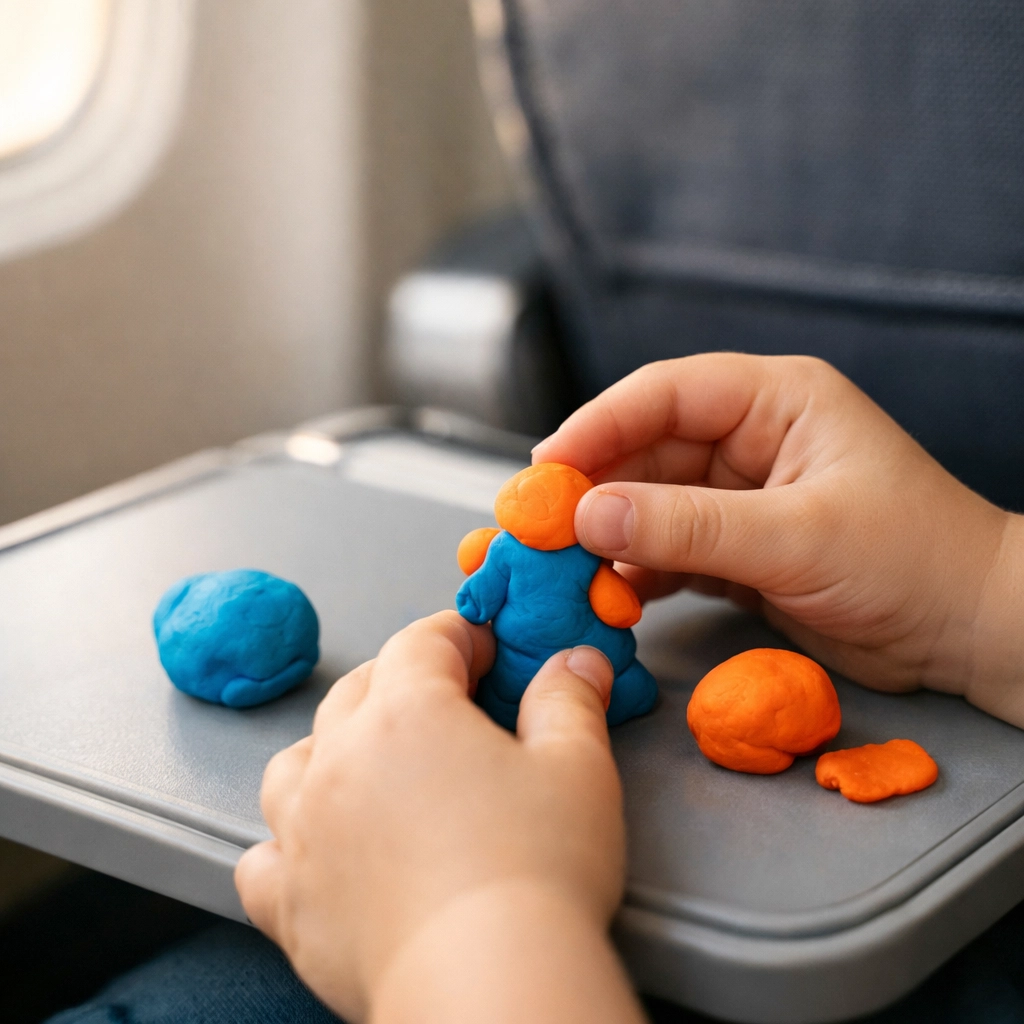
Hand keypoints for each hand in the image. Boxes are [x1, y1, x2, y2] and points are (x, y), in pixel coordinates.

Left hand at [235, 612, 642, 1022]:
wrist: (488, 981)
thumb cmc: (536, 872)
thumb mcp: (577, 767)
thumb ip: (569, 701)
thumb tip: (576, 662)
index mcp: (406, 714)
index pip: (421, 643)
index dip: (456, 634)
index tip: (482, 644)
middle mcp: (340, 761)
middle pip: (357, 691)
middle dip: (400, 678)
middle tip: (446, 694)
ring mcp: (304, 832)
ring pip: (295, 761)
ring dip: (329, 748)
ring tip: (368, 761)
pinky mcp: (290, 903)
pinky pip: (262, 857)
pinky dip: (286, 843)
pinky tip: (314, 849)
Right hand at [534, 354, 1023, 724]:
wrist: (970, 634)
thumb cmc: (912, 561)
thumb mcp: (795, 537)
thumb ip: (687, 527)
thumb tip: (587, 516)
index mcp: (776, 401)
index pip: (664, 395)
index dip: (597, 425)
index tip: (544, 467)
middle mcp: (752, 441)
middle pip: (646, 451)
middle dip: (592, 490)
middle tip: (536, 528)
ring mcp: (742, 498)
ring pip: (650, 505)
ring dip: (609, 537)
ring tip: (564, 568)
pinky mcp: (738, 551)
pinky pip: (669, 551)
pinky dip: (638, 572)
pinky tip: (613, 593)